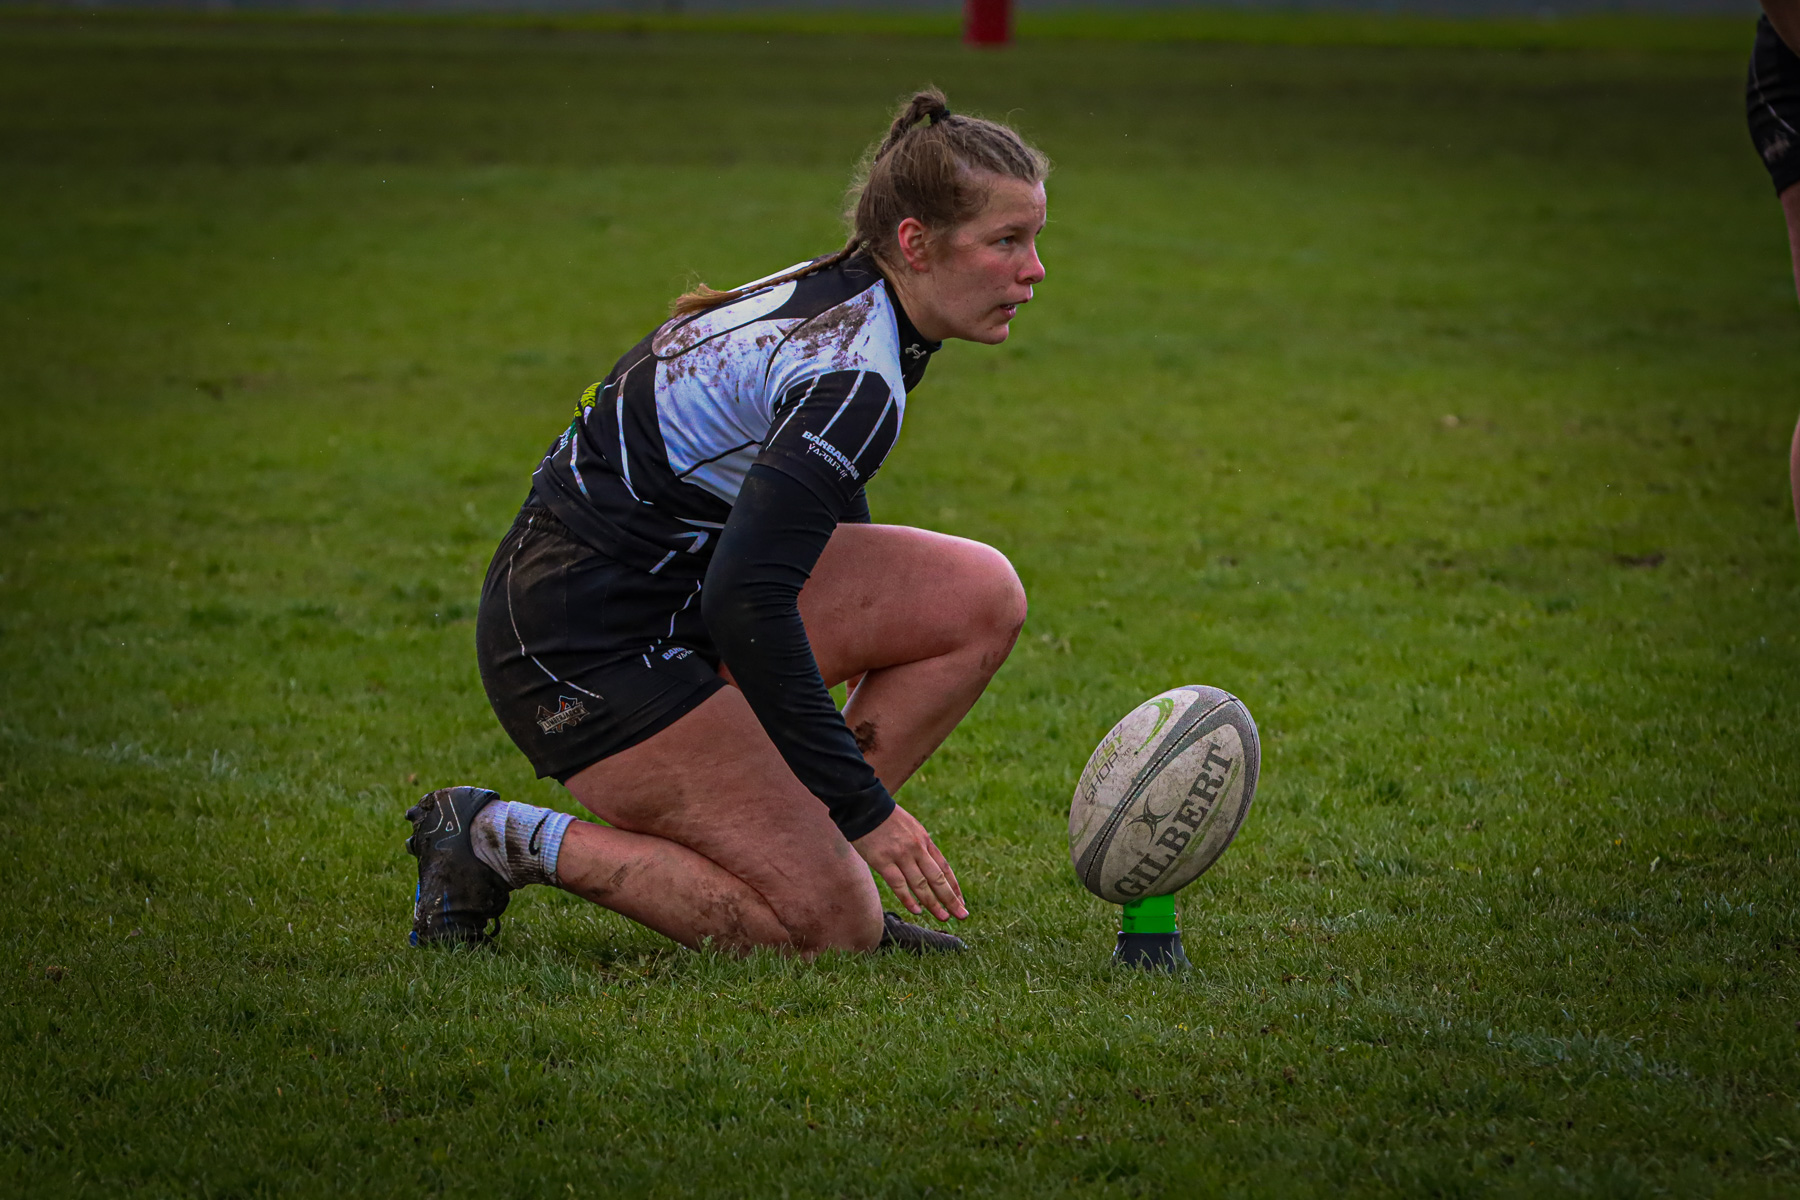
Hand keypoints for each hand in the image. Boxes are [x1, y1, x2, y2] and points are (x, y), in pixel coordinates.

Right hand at [851, 804, 966, 921]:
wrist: (864, 805)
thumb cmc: (886, 818)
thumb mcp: (911, 827)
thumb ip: (920, 845)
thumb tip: (928, 866)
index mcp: (925, 840)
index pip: (944, 868)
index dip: (954, 886)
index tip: (961, 902)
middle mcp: (917, 849)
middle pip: (938, 878)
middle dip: (951, 899)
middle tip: (962, 915)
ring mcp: (900, 855)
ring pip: (921, 884)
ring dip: (933, 904)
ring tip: (943, 917)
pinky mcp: (882, 861)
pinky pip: (898, 884)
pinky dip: (909, 899)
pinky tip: (917, 911)